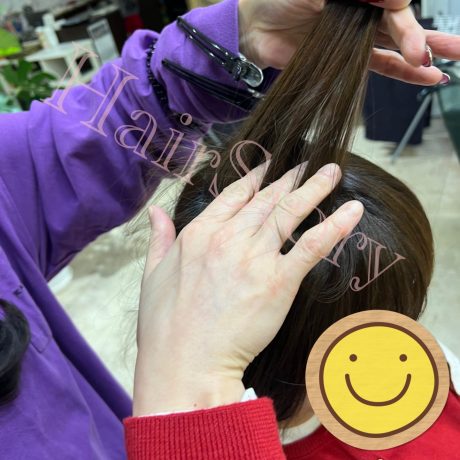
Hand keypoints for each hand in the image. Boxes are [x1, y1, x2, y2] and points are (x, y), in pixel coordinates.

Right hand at [133, 163, 363, 415]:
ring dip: (313, 189)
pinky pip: (311, 246)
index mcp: (198, 233)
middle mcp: (228, 237)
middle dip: (288, 178)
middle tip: (306, 164)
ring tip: (330, 172)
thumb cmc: (164, 326)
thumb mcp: (151, 275)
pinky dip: (334, 226)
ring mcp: (254, 257)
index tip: (267, 167)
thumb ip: (159, 238)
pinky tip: (352, 210)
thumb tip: (155, 213)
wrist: (184, 363)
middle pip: (265, 199)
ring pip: (289, 213)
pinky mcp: (278, 282)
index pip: (233, 196)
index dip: (253, 178)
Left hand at [238, 0, 459, 84]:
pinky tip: (426, 77)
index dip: (403, 19)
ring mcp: (357, 38)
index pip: (392, 5)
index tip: (408, 30)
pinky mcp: (348, 62)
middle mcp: (363, 12)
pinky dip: (402, 73)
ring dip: (424, 55)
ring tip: (451, 64)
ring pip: (398, 46)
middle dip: (427, 37)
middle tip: (457, 49)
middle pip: (402, 24)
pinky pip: (381, 67)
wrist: (256, 28)